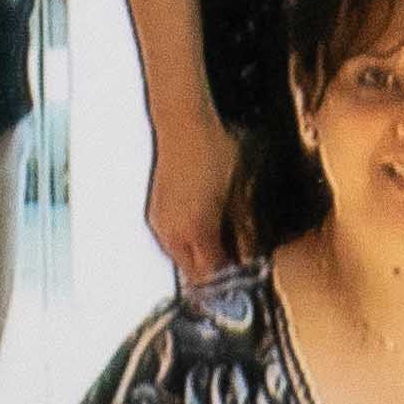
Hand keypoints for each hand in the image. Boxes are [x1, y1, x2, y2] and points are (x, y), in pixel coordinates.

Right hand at [142, 96, 239, 284]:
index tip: (244, 278)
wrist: (183, 123)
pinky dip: (187, 246)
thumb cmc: (213, 149)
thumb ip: (243, 228)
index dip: (230, 279)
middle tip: (235, 268)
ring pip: (180, 259)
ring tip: (221, 250)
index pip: (212, 274)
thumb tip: (248, 252)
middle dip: (214, 275)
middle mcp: (172, 233)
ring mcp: (160, 223)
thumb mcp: (240, 190)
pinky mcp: (155, 212)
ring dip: (199, 261)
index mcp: (196, 231)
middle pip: (193, 273)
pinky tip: (202, 234)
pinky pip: (170, 242)